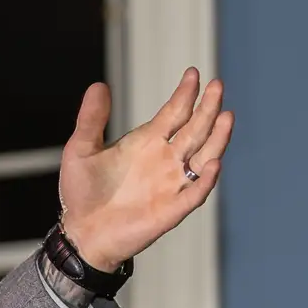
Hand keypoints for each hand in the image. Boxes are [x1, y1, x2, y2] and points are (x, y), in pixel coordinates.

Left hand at [57, 68, 232, 270]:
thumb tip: (98, 85)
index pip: (174, 113)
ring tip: (226, 116)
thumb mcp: (81, 151)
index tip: (193, 73)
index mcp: (147, 142)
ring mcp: (172, 184)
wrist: (81, 233)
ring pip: (204, 156)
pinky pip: (195, 192)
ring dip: (217, 138)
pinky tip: (212, 163)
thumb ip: (91, 120)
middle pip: (195, 129)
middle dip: (207, 108)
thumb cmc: (82, 193)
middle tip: (217, 85)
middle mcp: (165, 160)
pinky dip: (205, 179)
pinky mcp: (172, 209)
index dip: (185, 94)